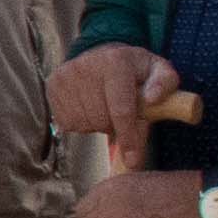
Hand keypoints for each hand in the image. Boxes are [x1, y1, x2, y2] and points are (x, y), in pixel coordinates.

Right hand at [47, 44, 183, 143]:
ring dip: (99, 125)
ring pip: (84, 123)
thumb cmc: (134, 70)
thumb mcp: (158, 70)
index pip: (121, 109)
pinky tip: (90, 108)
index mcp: (116, 61)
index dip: (129, 137)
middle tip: (123, 115)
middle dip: (116, 127)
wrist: (102, 55)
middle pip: (102, 120)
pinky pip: (68, 123)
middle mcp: (86, 66)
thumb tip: (152, 99)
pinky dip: (83, 123)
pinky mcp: (52, 86)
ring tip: (106, 108)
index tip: (134, 161)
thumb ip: (165, 83)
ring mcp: (66, 76)